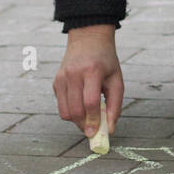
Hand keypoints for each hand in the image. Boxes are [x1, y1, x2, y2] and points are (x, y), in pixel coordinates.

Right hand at [53, 25, 122, 142]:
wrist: (88, 39)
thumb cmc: (106, 62)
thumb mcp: (117, 80)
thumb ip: (115, 106)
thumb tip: (110, 130)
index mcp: (92, 71)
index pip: (90, 102)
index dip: (93, 120)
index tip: (96, 133)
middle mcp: (73, 74)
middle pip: (75, 110)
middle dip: (83, 124)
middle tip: (92, 129)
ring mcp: (62, 77)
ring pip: (64, 111)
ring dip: (76, 120)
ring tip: (88, 115)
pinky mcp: (56, 81)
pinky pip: (61, 105)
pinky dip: (70, 110)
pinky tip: (80, 102)